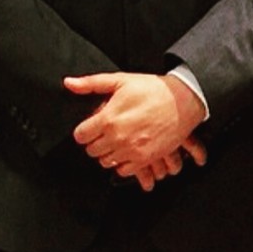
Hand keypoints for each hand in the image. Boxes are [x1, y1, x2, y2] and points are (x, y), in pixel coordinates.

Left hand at [64, 72, 206, 184]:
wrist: (184, 100)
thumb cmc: (153, 90)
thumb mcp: (122, 80)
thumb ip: (92, 83)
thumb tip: (68, 83)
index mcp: (108, 118)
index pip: (80, 136)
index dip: (85, 130)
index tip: (94, 126)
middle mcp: (117, 137)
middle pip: (91, 150)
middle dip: (97, 141)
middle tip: (109, 131)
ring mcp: (131, 150)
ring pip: (105, 161)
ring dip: (109, 152)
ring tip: (120, 140)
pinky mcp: (145, 158)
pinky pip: (123, 170)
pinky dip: (123, 162)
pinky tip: (130, 149)